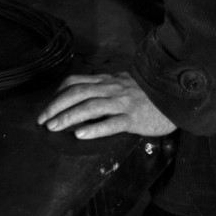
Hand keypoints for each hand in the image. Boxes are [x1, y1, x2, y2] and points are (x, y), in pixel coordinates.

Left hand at [38, 72, 177, 138]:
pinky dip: (95, 129)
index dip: (58, 92)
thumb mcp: (122, 85)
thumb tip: (83, 95)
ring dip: (69, 116)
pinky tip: (81, 135)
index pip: (76, 81)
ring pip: (91, 107)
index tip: (47, 105)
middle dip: (57, 105)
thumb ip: (104, 87)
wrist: (173, 97)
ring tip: (54, 127)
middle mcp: (111, 88)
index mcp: (107, 81)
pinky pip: (111, 123)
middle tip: (42, 120)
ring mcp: (122, 103)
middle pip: (78, 93)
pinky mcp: (133, 118)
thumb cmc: (146, 94)